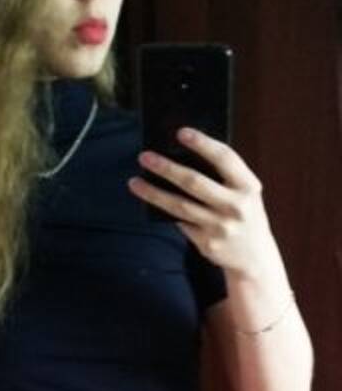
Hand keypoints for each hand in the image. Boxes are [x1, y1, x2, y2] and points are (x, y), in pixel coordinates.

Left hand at [127, 127, 275, 278]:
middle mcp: (237, 206)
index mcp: (249, 186)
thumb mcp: (242, 193)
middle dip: (166, 168)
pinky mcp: (207, 243)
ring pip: (179, 205)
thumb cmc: (241, 213)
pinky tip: (147, 200)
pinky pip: (179, 222)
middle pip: (194, 182)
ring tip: (133, 181)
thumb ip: (220, 177)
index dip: (203, 143)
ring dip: (153, 193)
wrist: (255, 258)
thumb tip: (176, 157)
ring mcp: (221, 227)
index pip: (225, 158)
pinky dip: (163, 210)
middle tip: (144, 156)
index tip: (180, 132)